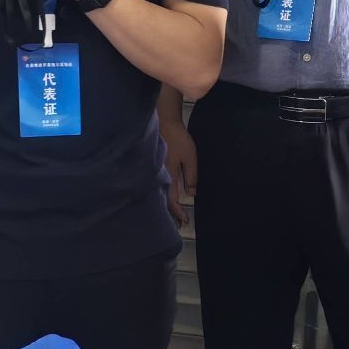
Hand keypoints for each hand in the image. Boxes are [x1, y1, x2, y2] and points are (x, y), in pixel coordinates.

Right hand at [160, 110, 197, 225]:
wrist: (165, 124)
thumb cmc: (178, 140)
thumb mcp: (190, 158)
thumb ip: (191, 177)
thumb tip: (191, 194)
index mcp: (169, 176)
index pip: (172, 200)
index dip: (178, 212)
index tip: (184, 221)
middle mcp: (161, 176)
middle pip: (164, 200)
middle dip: (171, 213)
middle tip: (178, 224)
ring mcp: (157, 172)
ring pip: (160, 194)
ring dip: (167, 206)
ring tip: (173, 214)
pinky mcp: (156, 167)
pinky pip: (159, 185)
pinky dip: (163, 195)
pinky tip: (165, 196)